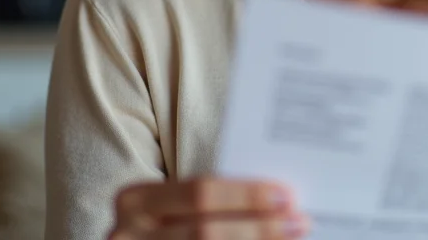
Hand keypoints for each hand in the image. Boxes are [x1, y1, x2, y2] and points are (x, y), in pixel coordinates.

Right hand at [110, 177, 309, 238]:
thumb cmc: (166, 227)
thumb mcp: (172, 209)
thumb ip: (209, 204)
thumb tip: (277, 200)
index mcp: (135, 201)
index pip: (198, 192)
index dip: (245, 195)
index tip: (287, 196)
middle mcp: (128, 236)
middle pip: (205, 232)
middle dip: (258, 227)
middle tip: (299, 222)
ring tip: (290, 239)